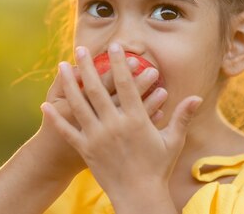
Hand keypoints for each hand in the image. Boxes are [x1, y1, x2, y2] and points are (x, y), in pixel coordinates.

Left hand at [41, 43, 202, 207]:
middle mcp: (114, 126)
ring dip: (69, 84)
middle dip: (89, 67)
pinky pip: (68, 131)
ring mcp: (97, 138)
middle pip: (98, 89)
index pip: (127, 85)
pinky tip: (45, 104)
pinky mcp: (86, 150)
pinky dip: (55, 118)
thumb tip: (197, 97)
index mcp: (136, 120)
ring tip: (61, 66)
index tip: (115, 46)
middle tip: (81, 48)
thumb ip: (182, 116)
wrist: (139, 196)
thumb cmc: (158, 168)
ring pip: (79, 105)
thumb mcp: (173, 141)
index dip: (120, 63)